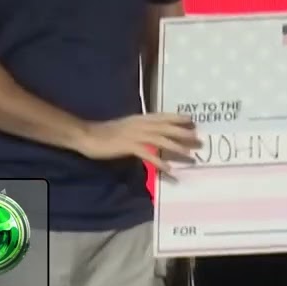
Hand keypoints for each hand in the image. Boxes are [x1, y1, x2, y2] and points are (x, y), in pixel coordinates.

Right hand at [75, 114, 201, 173]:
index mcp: (140, 118)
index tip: (192, 120)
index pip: (162, 116)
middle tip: (198, 139)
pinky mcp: (129, 147)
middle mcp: (140, 124)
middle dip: (183, 133)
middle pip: (166, 127)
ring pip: (161, 140)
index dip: (177, 118)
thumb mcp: (126, 126)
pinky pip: (148, 155)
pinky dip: (159, 162)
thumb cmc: (106, 132)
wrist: (88, 135)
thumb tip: (151, 132)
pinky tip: (169, 169)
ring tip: (190, 156)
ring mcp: (135, 135)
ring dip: (177, 148)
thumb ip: (139, 128)